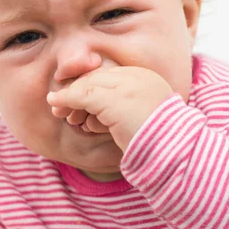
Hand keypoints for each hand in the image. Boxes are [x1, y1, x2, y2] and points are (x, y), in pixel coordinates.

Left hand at [47, 66, 172, 150]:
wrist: (173, 152)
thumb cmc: (157, 142)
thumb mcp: (138, 118)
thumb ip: (118, 108)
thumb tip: (89, 112)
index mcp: (146, 78)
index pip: (108, 75)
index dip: (89, 87)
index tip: (76, 101)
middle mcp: (137, 76)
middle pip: (96, 78)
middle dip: (76, 92)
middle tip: (60, 108)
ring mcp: (126, 86)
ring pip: (87, 86)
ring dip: (70, 99)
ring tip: (65, 116)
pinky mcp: (115, 100)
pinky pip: (82, 96)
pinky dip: (65, 99)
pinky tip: (55, 105)